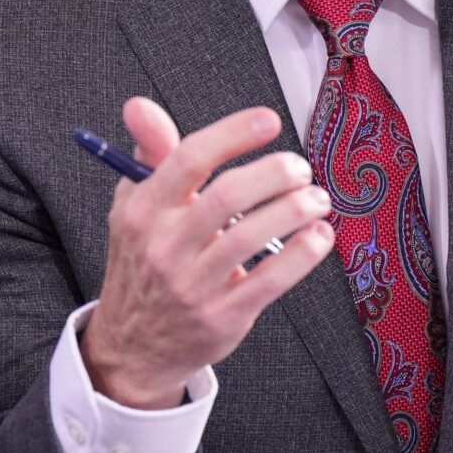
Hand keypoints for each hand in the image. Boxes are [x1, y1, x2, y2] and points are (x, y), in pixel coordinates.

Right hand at [81, 97, 334, 408]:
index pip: (188, 159)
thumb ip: (150, 153)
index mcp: (143, 210)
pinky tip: (319, 235)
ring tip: (317, 198)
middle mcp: (164, 246)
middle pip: (227, 195)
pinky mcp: (221, 317)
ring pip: (250, 237)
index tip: (269, 121)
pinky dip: (302, 255)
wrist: (133, 346)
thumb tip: (141, 106)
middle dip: (274, 173)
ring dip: (294, 210)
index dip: (234, 134)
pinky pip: (269, 281)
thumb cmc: (144, 262)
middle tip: (300, 167)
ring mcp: (192, 285)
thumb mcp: (135, 206)